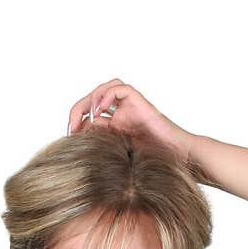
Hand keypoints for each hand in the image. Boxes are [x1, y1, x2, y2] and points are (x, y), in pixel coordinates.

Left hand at [67, 78, 197, 164]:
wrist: (177, 157)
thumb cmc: (153, 160)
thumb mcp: (117, 153)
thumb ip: (102, 143)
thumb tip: (80, 138)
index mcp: (116, 125)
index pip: (90, 114)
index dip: (77, 121)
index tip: (70, 135)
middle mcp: (122, 113)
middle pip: (95, 98)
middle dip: (79, 109)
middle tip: (72, 126)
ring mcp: (131, 107)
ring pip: (107, 87)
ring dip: (92, 98)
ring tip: (87, 116)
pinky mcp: (141, 103)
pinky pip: (121, 88)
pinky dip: (107, 95)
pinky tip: (101, 110)